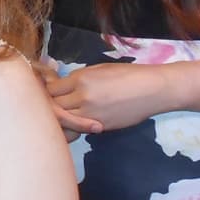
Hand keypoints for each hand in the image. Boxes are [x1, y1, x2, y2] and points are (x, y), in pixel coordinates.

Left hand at [41, 61, 174, 134]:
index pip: (51, 89)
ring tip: (57, 117)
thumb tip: (62, 85)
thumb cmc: (128, 74)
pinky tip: (70, 125)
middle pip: (53, 106)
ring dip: (59, 119)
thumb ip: (78, 78)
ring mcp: (91, 114)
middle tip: (48, 106)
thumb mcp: (99, 69)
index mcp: (80, 79)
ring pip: (63, 121)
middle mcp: (82, 97)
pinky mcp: (100, 127)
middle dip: (49, 105)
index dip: (46, 90)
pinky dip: (72, 128)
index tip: (48, 91)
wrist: (153, 90)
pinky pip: (78, 129)